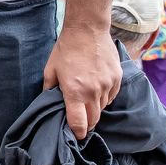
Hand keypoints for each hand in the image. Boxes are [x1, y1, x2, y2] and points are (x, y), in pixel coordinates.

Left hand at [46, 23, 121, 138]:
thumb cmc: (66, 49)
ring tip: (88, 97)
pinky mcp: (117, 78)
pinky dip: (105, 96)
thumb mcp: (51, 69)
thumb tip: (49, 102)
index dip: (78, 133)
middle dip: (88, 123)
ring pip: (103, 107)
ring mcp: (107, 85)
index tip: (77, 135)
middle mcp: (93, 92)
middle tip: (82, 120)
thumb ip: (49, 89)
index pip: (79, 123)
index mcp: (75, 92)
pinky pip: (112, 96)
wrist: (88, 29)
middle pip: (94, 119)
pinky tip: (97, 87)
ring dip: (96, 107)